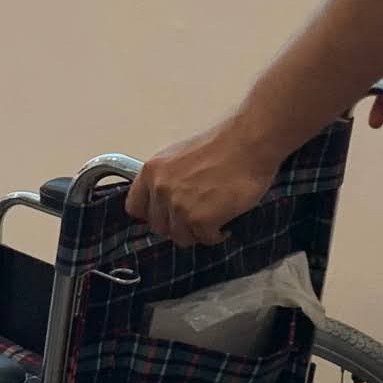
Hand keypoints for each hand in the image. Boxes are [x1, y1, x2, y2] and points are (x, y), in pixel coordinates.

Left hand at [126, 120, 278, 246]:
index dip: (152, 214)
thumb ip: (165, 179)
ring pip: (181, 237)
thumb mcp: (178, 157)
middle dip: (178, 225)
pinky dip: (217, 235)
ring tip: (214, 217)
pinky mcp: (200, 220)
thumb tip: (164, 201)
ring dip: (198, 231)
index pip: (135, 207)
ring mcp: (179, 206)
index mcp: (151, 171)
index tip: (166, 215)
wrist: (247, 144)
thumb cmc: (221, 146)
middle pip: (159, 227)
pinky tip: (225, 221)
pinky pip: (205, 239)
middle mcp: (160, 189)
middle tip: (198, 216)